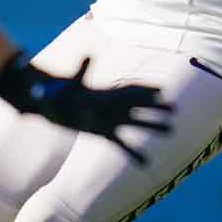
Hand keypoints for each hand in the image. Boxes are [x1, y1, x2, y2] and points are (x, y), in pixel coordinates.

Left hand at [0, 58, 173, 165]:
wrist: (45, 101)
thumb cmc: (55, 91)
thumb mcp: (69, 84)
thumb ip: (80, 73)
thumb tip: (85, 57)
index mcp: (104, 94)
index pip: (130, 92)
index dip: (146, 91)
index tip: (164, 90)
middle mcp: (110, 106)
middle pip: (138, 107)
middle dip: (156, 109)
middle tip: (177, 110)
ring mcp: (108, 119)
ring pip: (135, 124)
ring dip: (152, 127)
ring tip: (173, 130)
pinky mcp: (101, 132)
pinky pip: (121, 145)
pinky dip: (134, 154)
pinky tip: (147, 164)